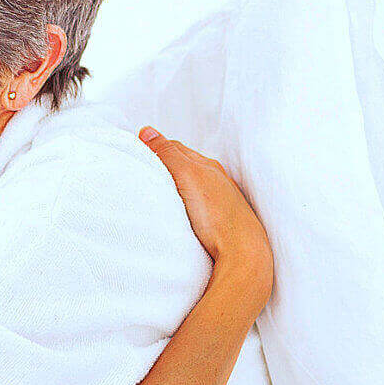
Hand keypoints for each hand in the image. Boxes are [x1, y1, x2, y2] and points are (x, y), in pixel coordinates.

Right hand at [137, 127, 273, 297]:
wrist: (244, 253)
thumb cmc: (217, 214)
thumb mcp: (187, 176)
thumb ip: (167, 154)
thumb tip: (147, 131)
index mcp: (209, 167)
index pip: (177, 149)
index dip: (157, 147)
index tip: (139, 149)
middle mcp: (218, 182)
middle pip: (188, 166)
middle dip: (168, 163)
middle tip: (146, 165)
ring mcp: (222, 203)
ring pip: (196, 187)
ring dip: (179, 185)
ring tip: (161, 189)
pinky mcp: (222, 224)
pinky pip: (202, 206)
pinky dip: (189, 203)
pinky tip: (184, 212)